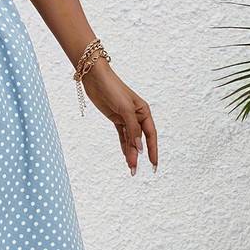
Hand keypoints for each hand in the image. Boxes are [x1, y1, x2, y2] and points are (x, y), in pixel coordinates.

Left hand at [80, 59, 157, 175]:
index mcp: (144, 112)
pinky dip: (124, 146)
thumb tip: (139, 148)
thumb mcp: (125, 110)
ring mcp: (126, 118)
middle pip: (141, 140)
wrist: (96, 78)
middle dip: (140, 156)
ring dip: (131, 153)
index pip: (151, 135)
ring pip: (131, 140)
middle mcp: (137, 116)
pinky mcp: (116, 119)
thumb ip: (133, 129)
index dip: (153, 150)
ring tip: (131, 168)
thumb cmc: (113, 89)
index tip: (153, 164)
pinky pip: (122, 136)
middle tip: (137, 171)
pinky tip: (126, 156)